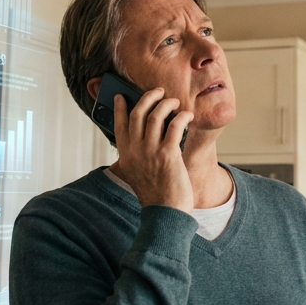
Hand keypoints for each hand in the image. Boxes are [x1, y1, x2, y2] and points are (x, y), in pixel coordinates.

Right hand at [111, 88, 193, 213]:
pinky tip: (187, 115)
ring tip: (174, 102)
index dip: (119, 108)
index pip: (118, 125)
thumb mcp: (136, 173)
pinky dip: (182, 116)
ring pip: (155, 116)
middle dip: (148, 97)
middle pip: (138, 113)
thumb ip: (137, 156)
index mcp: (125, 155)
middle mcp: (135, 151)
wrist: (165, 212)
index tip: (121, 96)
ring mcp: (150, 152)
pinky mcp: (168, 154)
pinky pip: (174, 126)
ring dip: (166, 104)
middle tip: (158, 92)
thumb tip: (144, 135)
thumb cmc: (155, 194)